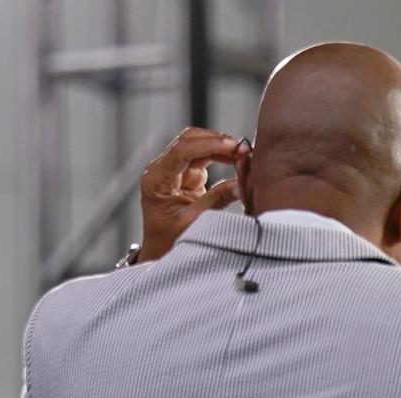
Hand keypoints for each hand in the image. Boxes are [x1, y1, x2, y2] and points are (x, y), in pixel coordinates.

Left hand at [137, 127, 242, 261]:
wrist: (160, 253)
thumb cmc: (169, 242)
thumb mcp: (194, 222)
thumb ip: (217, 199)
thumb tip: (244, 183)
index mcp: (156, 181)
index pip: (182, 150)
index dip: (210, 144)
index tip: (234, 147)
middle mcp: (160, 171)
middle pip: (189, 141)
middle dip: (217, 142)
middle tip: (244, 150)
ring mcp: (172, 171)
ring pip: (198, 146)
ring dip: (221, 148)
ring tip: (244, 156)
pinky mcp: (184, 176)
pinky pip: (204, 158)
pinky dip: (221, 157)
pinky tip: (237, 161)